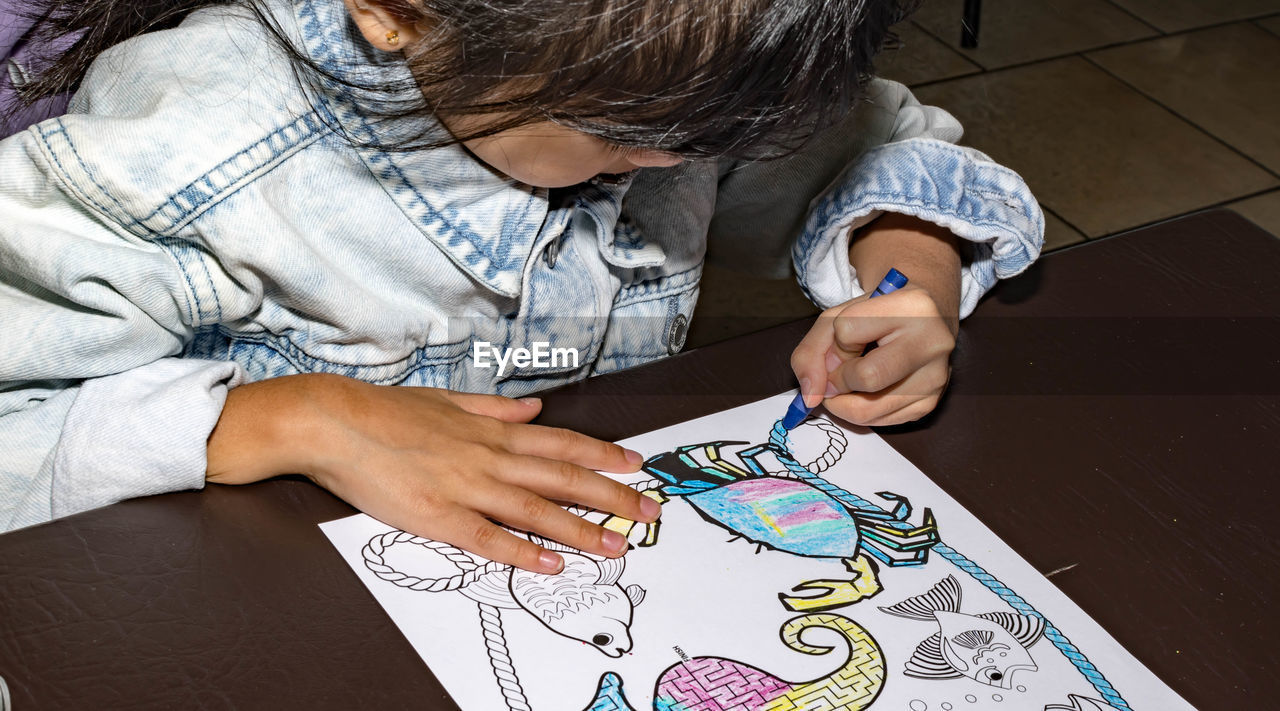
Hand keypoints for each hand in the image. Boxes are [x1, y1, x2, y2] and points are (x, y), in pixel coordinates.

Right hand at [207, 374, 659, 573]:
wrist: (334, 423)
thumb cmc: (387, 411)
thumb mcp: (448, 401)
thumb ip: (496, 409)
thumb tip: (535, 408)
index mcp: (492, 431)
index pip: (563, 444)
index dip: (604, 455)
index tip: (638, 465)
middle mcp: (488, 458)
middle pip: (564, 478)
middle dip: (612, 496)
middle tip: (649, 512)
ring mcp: (465, 487)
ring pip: (536, 511)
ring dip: (581, 529)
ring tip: (616, 546)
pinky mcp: (437, 516)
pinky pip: (489, 538)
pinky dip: (523, 552)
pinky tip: (551, 564)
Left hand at [790, 285, 955, 425]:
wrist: (917, 322)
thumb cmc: (875, 318)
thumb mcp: (837, 317)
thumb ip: (811, 351)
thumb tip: (811, 396)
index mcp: (911, 306)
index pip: (847, 331)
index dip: (835, 341)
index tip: (845, 339)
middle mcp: (933, 342)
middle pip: (866, 378)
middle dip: (837, 380)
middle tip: (837, 372)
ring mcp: (936, 377)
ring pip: (869, 410)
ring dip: (844, 401)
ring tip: (849, 382)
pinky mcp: (931, 403)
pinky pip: (880, 421)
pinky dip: (862, 410)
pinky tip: (868, 391)